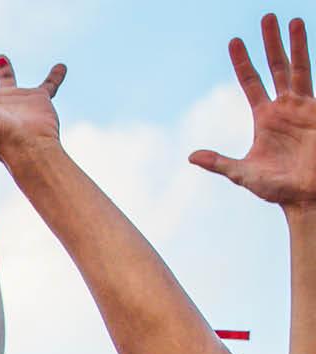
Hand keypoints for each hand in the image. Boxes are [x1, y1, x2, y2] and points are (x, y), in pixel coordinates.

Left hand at [190, 15, 315, 209]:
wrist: (306, 195)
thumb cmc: (276, 188)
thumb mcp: (243, 174)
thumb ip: (220, 163)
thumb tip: (191, 157)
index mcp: (264, 117)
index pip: (251, 82)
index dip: (242, 62)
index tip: (234, 41)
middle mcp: (284, 107)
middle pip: (276, 66)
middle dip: (271, 42)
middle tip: (267, 16)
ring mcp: (304, 107)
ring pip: (299, 67)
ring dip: (296, 43)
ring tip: (293, 19)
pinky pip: (315, 82)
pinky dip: (312, 63)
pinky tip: (311, 44)